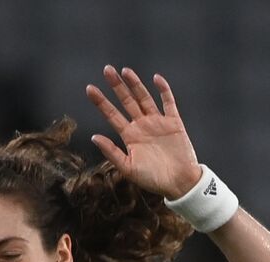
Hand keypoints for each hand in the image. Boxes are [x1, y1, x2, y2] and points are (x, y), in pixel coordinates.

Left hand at [85, 67, 200, 198]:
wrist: (179, 184)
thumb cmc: (153, 180)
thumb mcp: (128, 169)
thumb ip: (111, 152)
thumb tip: (93, 137)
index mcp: (130, 137)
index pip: (112, 115)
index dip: (101, 102)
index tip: (90, 89)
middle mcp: (142, 126)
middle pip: (126, 101)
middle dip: (117, 86)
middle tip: (106, 70)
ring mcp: (157, 123)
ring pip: (144, 98)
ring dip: (135, 84)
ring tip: (125, 70)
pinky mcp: (173, 122)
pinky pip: (168, 103)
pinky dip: (163, 90)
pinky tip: (156, 78)